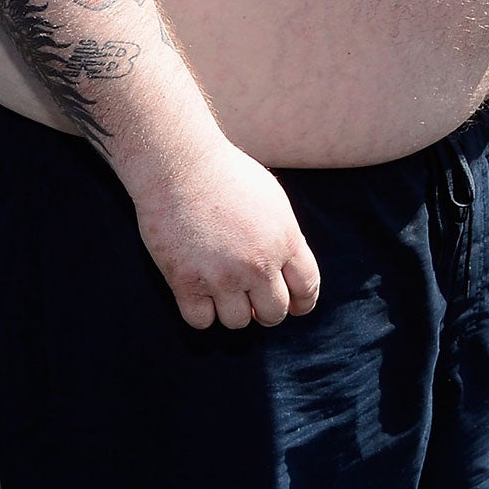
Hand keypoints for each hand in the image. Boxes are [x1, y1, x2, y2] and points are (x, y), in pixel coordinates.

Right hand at [129, 140, 321, 330]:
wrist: (181, 166)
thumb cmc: (227, 175)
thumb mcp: (273, 201)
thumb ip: (285, 237)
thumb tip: (289, 271)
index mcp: (285, 239)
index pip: (307, 288)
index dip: (303, 303)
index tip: (295, 307)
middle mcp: (258, 263)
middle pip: (274, 313)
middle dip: (267, 311)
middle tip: (254, 302)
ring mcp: (222, 276)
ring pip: (238, 322)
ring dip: (233, 311)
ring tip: (224, 292)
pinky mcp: (186, 282)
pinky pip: (201, 321)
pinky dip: (202, 313)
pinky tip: (199, 294)